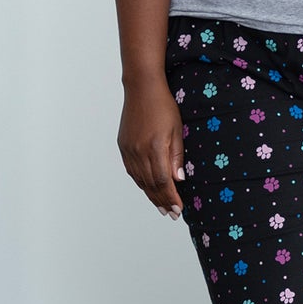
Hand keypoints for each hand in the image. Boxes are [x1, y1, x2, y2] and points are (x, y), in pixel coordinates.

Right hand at [117, 76, 186, 219]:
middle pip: (151, 184)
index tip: (178, 209)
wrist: (141, 89)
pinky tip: (148, 189)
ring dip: (151, 195)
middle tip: (171, 214)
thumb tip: (179, 180)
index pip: (163, 181)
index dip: (171, 197)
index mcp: (155, 148)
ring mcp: (128, 150)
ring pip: (140, 180)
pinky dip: (140, 182)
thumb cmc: (164, 106)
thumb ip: (177, 156)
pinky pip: (131, 171)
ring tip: (161, 207)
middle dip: (162, 201)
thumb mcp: (177, 130)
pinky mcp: (123, 146)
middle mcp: (139, 152)